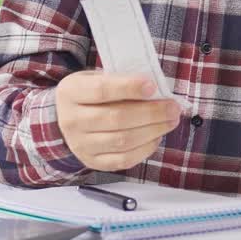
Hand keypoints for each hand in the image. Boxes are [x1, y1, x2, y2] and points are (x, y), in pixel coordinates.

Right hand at [55, 71, 182, 171]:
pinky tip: (156, 136)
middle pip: (116, 118)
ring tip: (171, 120)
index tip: (153, 86)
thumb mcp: (96, 78)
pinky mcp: (92, 161)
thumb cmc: (89, 94)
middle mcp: (71, 120)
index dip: (129, 88)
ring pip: (122, 140)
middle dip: (151, 113)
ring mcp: (80, 144)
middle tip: (173, 107)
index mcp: (71, 92)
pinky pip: (123, 159)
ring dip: (153, 130)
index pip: (102, 90)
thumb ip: (120, 80)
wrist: (66, 119)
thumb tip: (155, 89)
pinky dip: (145, 148)